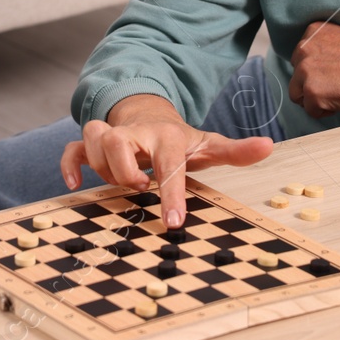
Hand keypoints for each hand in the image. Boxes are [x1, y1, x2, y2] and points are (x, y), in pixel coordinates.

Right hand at [59, 94, 272, 229]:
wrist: (149, 117)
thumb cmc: (178, 141)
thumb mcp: (208, 145)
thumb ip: (237, 151)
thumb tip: (269, 146)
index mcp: (167, 136)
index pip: (169, 163)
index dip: (171, 193)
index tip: (175, 223)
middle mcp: (136, 133)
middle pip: (118, 141)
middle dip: (125, 170)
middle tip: (142, 186)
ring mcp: (111, 136)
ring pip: (95, 141)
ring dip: (104, 167)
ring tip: (123, 182)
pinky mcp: (92, 145)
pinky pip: (72, 149)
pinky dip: (70, 164)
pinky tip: (74, 183)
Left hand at [288, 21, 339, 118]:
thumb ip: (323, 50)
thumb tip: (315, 66)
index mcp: (312, 32)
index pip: (300, 57)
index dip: (316, 70)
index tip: (333, 73)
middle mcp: (304, 48)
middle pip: (296, 75)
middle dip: (311, 84)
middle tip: (335, 86)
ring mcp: (306, 70)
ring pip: (297, 94)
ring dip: (315, 99)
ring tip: (337, 95)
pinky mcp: (311, 92)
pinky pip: (310, 110)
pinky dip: (324, 111)